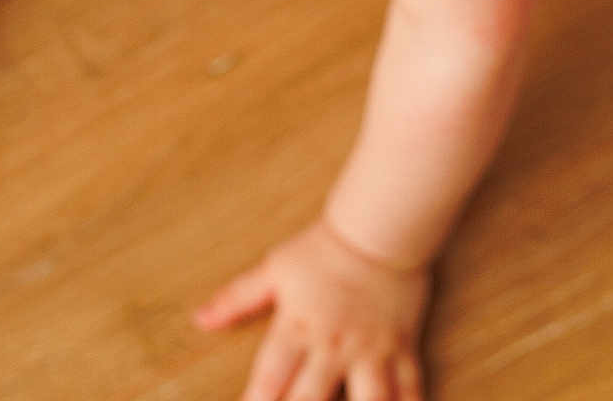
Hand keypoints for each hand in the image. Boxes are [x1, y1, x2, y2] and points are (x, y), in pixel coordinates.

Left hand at [193, 215, 430, 400]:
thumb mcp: (275, 270)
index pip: (269, 381)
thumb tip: (200, 319)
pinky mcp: (403, 349)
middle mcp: (333, 346)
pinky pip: (412, 389)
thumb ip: (237, 299)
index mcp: (298, 328)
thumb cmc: (323, 248)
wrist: (379, 228)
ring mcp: (371, 351)